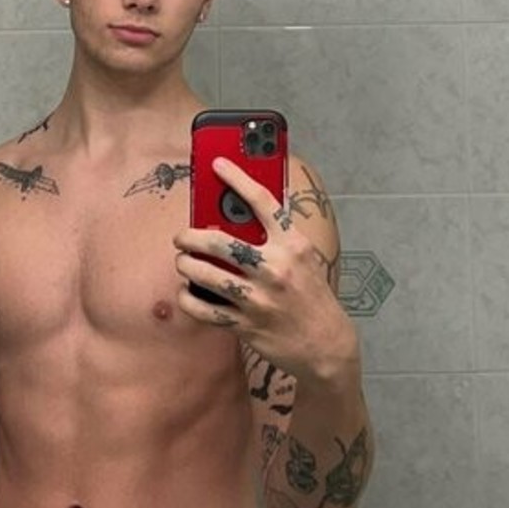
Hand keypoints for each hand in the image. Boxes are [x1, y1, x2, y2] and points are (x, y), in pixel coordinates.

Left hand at [172, 155, 354, 385]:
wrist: (326, 343)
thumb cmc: (311, 294)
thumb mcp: (304, 257)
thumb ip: (276, 236)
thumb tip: (237, 214)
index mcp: (292, 245)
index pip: (262, 202)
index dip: (237, 178)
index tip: (217, 164)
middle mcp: (275, 269)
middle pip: (220, 242)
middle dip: (191, 236)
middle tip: (182, 236)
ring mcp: (259, 298)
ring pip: (206, 275)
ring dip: (186, 265)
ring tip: (183, 261)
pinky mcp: (246, 324)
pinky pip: (204, 309)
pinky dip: (189, 299)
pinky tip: (187, 292)